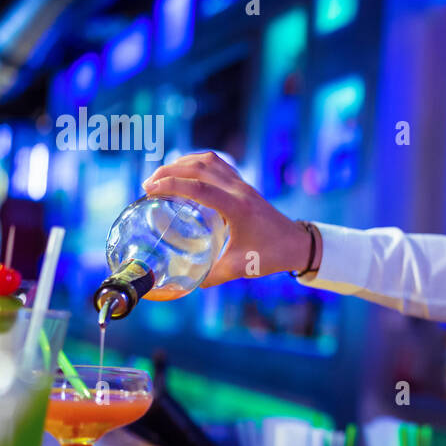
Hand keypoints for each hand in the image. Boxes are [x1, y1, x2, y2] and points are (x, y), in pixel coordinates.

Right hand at [141, 151, 314, 286]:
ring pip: (209, 161)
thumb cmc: (271, 255)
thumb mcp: (240, 268)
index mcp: (238, 208)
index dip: (171, 185)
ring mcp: (242, 184)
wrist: (297, 244)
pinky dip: (197, 163)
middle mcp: (239, 190)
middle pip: (200, 167)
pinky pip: (218, 164)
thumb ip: (211, 275)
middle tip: (148, 184)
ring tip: (162, 176)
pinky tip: (184, 174)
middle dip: (170, 171)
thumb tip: (185, 285)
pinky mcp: (243, 185)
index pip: (199, 188)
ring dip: (183, 163)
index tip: (148, 189)